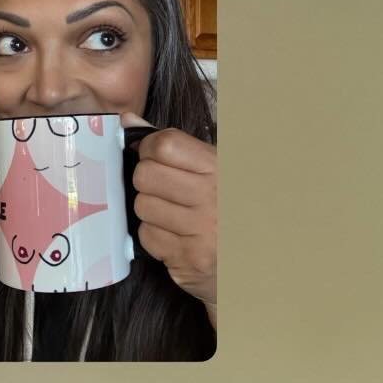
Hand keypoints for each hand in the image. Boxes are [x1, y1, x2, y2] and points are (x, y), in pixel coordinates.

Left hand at [121, 114, 216, 318]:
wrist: (253, 262)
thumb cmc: (226, 211)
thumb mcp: (211, 170)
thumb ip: (171, 144)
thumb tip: (128, 120)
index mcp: (221, 170)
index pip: (165, 145)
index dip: (150, 149)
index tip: (155, 158)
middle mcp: (214, 199)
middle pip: (146, 175)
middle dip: (147, 182)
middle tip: (164, 191)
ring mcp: (203, 232)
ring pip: (142, 207)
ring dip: (150, 212)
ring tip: (173, 217)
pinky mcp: (190, 260)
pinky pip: (148, 237)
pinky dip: (155, 238)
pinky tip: (175, 238)